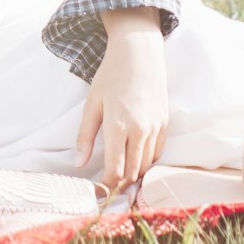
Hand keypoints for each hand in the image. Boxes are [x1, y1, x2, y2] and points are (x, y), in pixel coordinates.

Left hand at [74, 7, 167, 194]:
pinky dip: (146, 161)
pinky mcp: (165, 123)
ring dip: (133, 174)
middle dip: (119, 184)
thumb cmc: (111, 75)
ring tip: (119, 175)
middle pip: (132, 173)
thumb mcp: (92, 103)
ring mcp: (155, 127)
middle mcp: (140, 130)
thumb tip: (79, 164)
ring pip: (146, 166)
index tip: (98, 191)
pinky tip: (135, 159)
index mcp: (118, 126)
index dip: (106, 186)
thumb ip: (85, 135)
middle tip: (107, 187)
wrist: (139, 52)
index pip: (115, 170)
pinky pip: (157, 153)